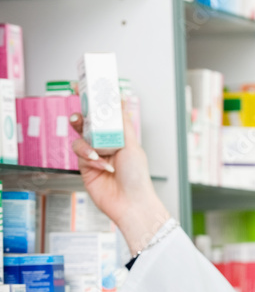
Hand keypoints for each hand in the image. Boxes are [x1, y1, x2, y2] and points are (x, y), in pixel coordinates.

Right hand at [69, 108, 170, 254]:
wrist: (130, 203)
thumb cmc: (137, 177)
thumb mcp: (131, 144)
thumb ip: (121, 122)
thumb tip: (119, 98)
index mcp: (119, 136)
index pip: (104, 114)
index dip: (94, 102)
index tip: (84, 88)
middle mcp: (105, 144)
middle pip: (87, 123)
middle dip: (81, 117)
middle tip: (79, 116)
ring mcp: (94, 155)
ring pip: (80, 137)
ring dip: (87, 143)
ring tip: (98, 153)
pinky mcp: (85, 167)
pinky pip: (80, 154)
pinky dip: (89, 157)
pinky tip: (101, 165)